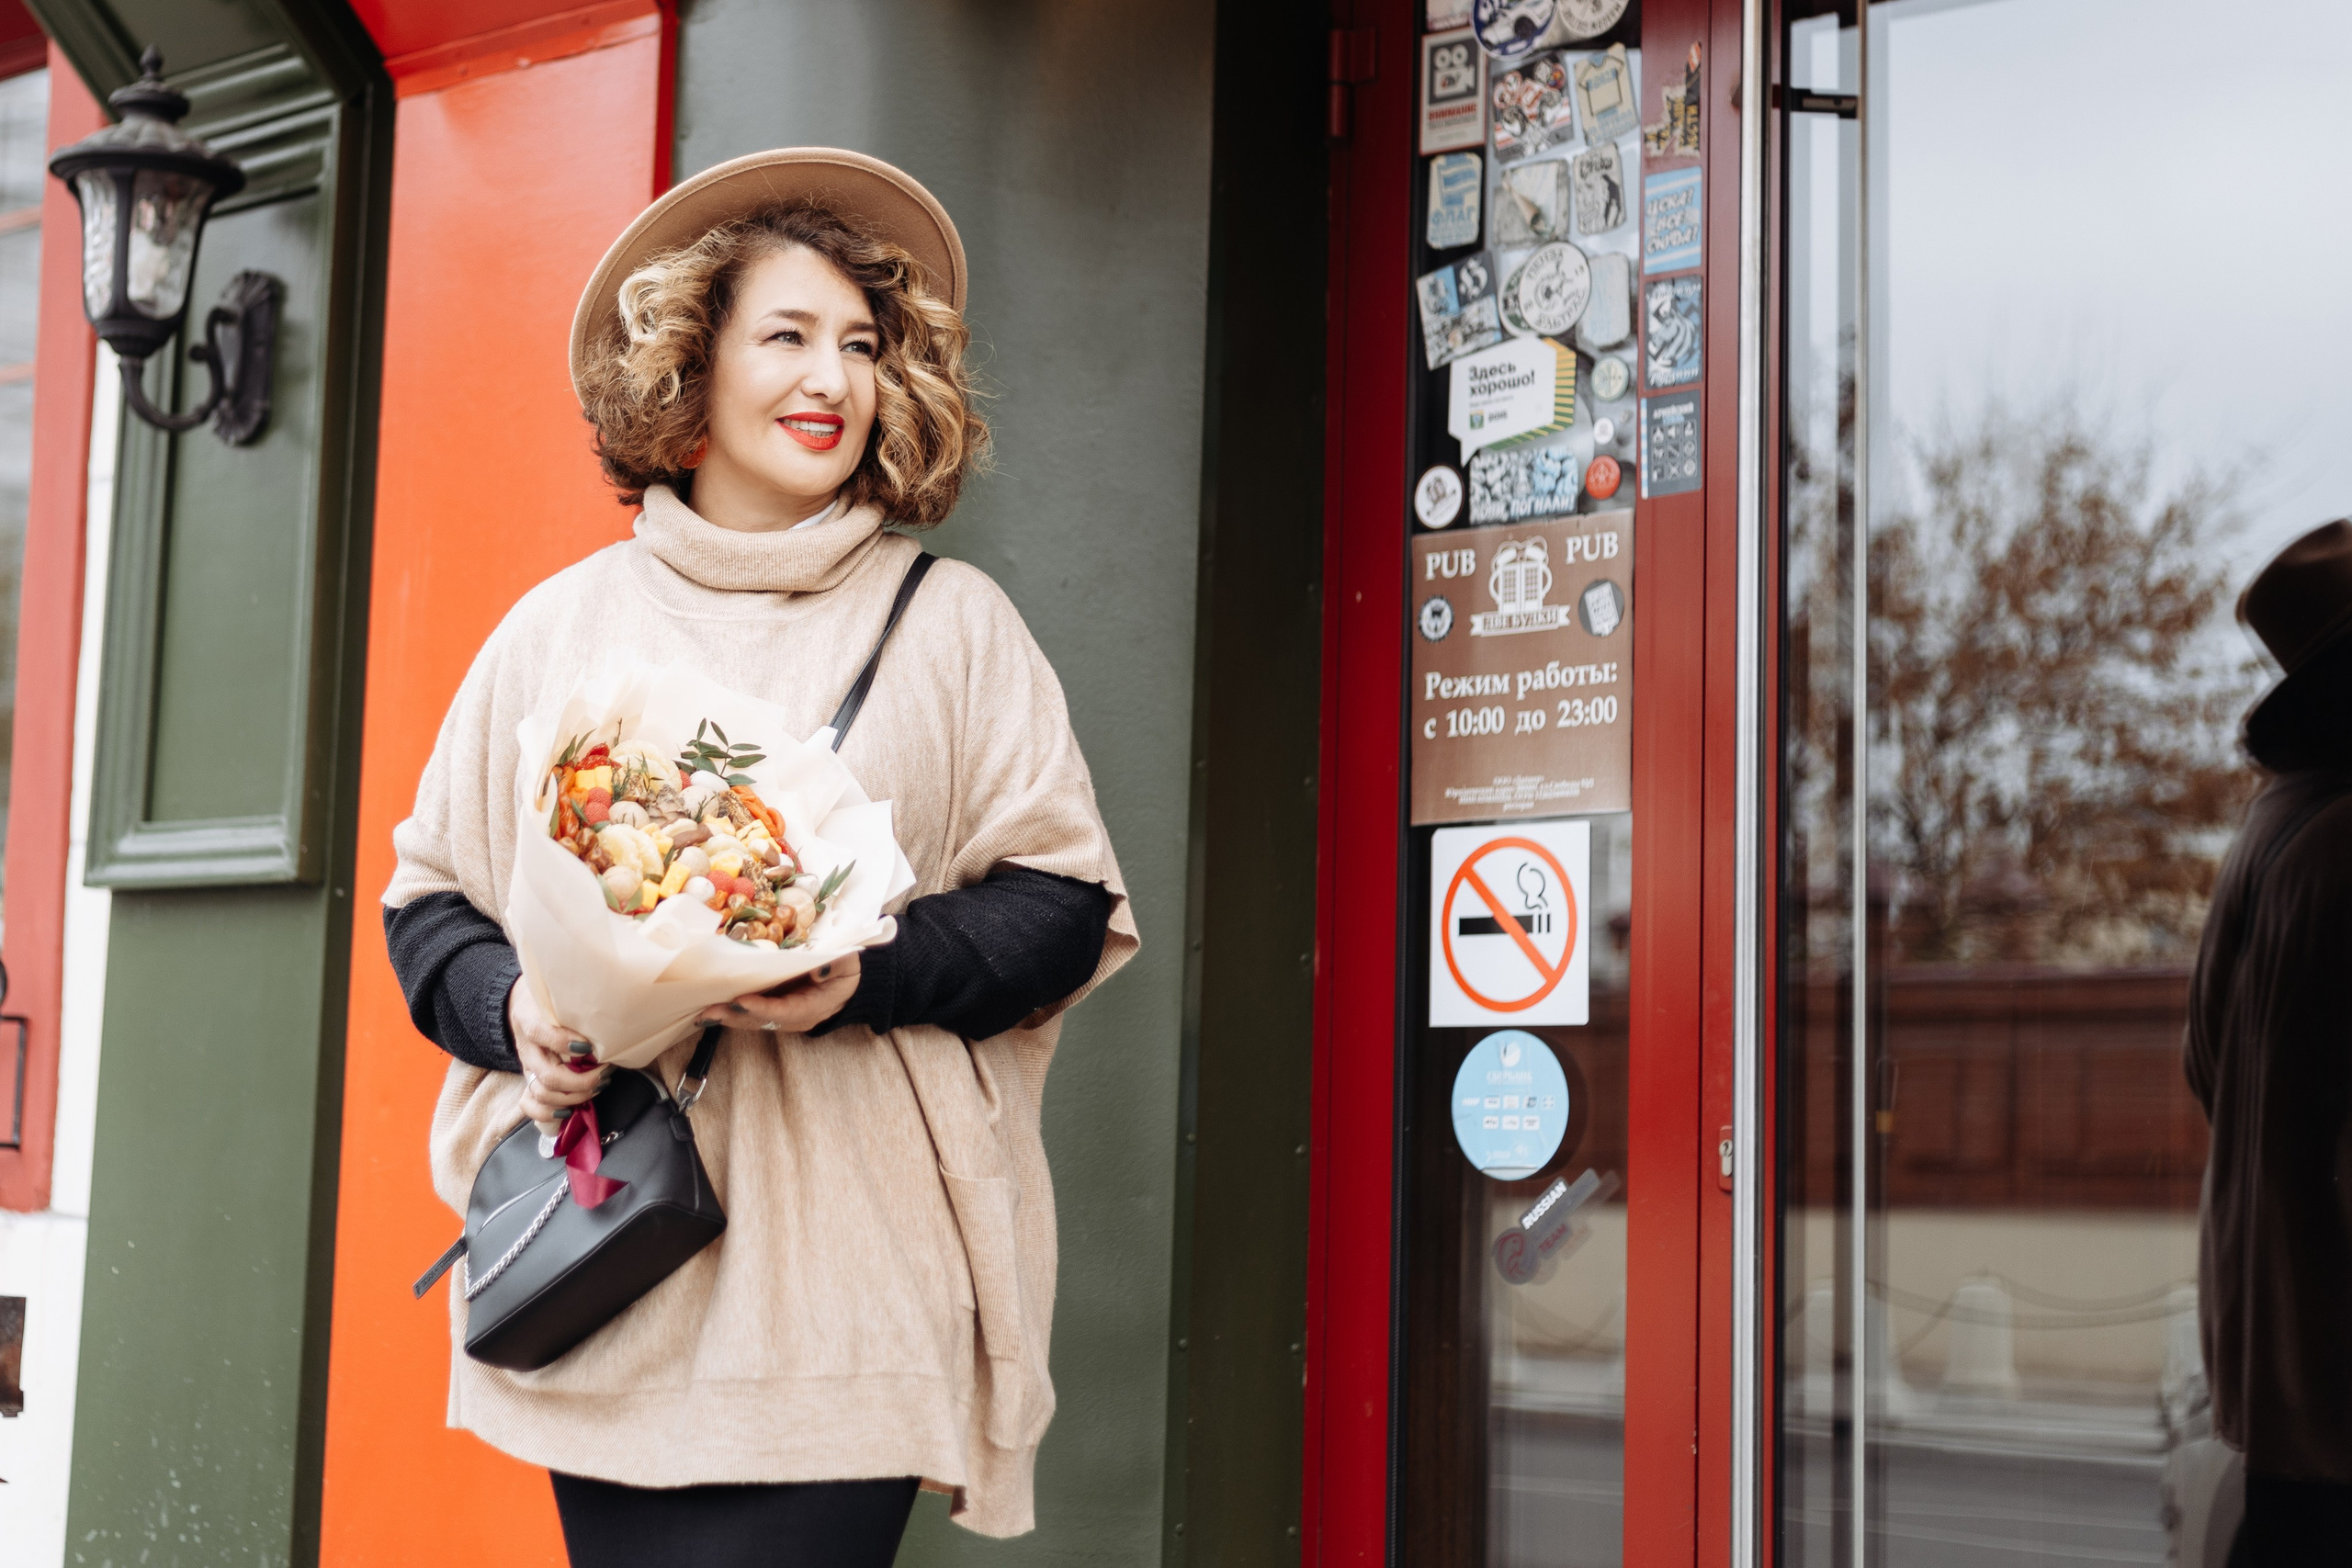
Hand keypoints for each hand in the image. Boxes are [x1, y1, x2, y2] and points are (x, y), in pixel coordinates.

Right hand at [510, 978, 607, 1131]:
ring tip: (597, 1087)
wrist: (523, 1005)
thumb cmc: (551, 1001)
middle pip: (547, 1075)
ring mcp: (527, 1068)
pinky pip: (529, 1106)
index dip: (565, 1043)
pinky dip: (549, 1113)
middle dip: (581, 1081)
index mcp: (531, 1021)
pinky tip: (569, 1109)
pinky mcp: (529, 1082)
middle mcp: (527, 1049)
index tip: (590, 1046)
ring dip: (573, 1096)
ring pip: (541, 1094)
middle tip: (604, 1073)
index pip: (540, 1033)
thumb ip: (577, 1008)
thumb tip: (610, 1021)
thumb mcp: (561, 996)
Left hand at [698, 954, 860, 1034]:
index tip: (740, 1001)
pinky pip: (753, 1013)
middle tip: (709, 1011)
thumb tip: (818, 969)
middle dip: (734, 1016)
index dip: (762, 1008)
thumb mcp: (850, 964)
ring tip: (704, 1012)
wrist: (853, 984)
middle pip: (762, 1020)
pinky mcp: (777, 1008)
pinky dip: (733, 1010)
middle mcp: (796, 1017)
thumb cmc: (850, 972)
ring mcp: (785, 1015)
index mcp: (814, 1007)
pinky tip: (714, 1006)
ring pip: (754, 1020)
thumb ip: (836, 966)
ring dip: (729, 1016)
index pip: (785, 1010)